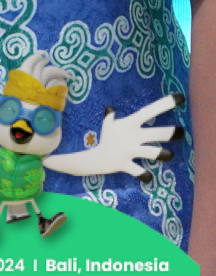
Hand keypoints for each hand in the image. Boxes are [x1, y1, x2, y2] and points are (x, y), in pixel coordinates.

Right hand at [54, 92, 186, 180]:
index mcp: (129, 124)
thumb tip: (110, 108)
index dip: (164, 105)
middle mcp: (132, 137)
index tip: (180, 98)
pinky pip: (137, 171)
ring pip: (150, 152)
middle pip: (154, 133)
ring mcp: (129, 151)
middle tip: (180, 132)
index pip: (148, 112)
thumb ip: (111, 117)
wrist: (96, 159)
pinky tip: (149, 177)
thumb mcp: (107, 125)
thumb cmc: (107, 139)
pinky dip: (143, 175)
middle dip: (168, 133)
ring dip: (160, 154)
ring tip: (169, 154)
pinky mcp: (126, 165)